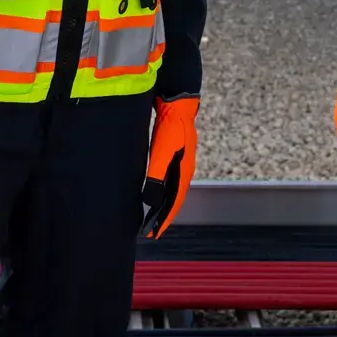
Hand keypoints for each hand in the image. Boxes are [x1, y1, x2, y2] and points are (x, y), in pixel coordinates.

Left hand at [140, 96, 197, 238]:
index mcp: (183, 172)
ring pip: (171, 189)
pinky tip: (155, 189)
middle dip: (163, 215)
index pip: (174, 203)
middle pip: (174, 198)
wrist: (178, 103)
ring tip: (152, 215)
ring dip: (162, 203)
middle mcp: (184, 170)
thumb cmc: (171, 126)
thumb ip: (156, 176)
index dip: (164, 219)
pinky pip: (168, 178)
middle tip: (151, 229)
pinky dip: (161, 189)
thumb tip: (151, 200)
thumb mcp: (161, 152)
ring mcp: (181, 161)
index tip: (154, 233)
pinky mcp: (174, 153)